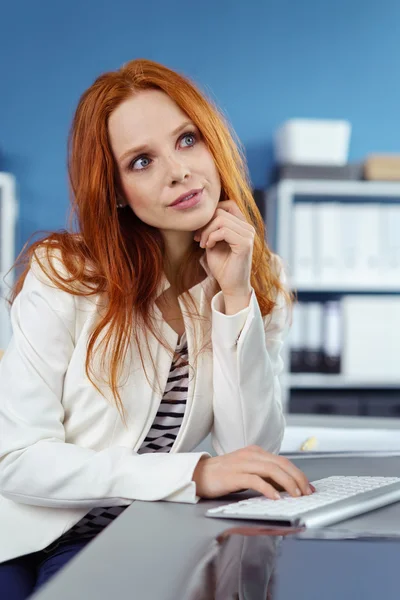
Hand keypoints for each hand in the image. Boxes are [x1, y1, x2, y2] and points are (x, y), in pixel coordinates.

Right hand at [192, 445, 314, 499]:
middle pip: (281, 464)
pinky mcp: (234, 475)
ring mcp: (242, 463)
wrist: (198, 474)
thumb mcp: (248, 472)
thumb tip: (286, 487)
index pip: (283, 461)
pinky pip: (255, 480)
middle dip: (298, 478)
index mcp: (256, 452)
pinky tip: (275, 498)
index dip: (298, 474)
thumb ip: (265, 476)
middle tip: (307, 492)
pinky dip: (268, 489)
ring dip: (288, 483)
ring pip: (272, 470)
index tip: (309, 487)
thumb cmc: (223, 475)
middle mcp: (251, 454)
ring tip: (296, 495)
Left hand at [193, 200, 254, 296]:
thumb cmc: (222, 266)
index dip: (211, 213)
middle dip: (205, 224)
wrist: (231, 286)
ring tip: (203, 244)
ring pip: (221, 219)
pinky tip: (208, 247)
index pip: (228, 205)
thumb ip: (212, 227)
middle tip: (198, 239)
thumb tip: (202, 212)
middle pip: (221, 211)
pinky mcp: (245, 244)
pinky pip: (224, 231)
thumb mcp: (214, 242)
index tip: (200, 230)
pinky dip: (211, 237)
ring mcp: (248, 235)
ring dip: (207, 232)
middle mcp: (248, 228)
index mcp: (243, 226)